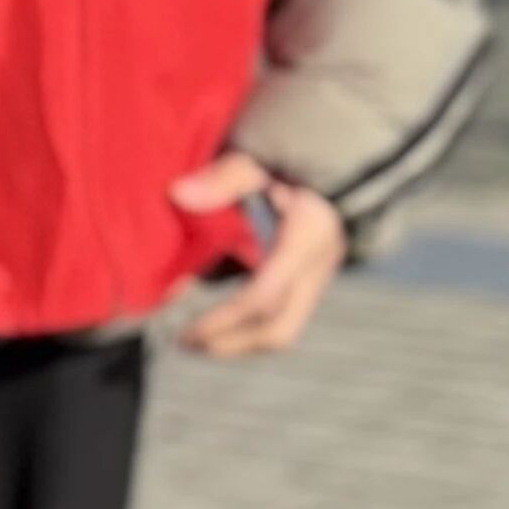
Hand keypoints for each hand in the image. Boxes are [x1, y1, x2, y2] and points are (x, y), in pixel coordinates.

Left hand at [169, 156, 347, 357]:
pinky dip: (248, 331)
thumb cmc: (284, 167)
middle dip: (229, 344)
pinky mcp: (311, 287)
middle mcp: (318, 267)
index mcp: (306, 240)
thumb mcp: (254, 164)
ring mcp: (318, 280)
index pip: (263, 296)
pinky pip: (283, 322)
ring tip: (195, 341)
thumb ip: (221, 178)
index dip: (223, 319)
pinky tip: (215, 326)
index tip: (187, 330)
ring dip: (237, 344)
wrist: (329, 174)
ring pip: (283, 331)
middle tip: (184, 343)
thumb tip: (178, 194)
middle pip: (279, 329)